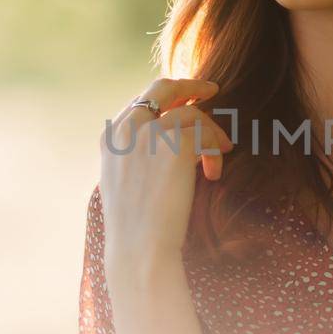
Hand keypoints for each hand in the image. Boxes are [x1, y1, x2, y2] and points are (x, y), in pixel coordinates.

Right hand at [99, 77, 234, 264]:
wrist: (139, 248)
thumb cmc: (136, 226)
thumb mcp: (126, 181)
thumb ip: (139, 152)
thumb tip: (175, 136)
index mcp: (111, 137)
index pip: (142, 100)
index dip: (169, 96)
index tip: (188, 98)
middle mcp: (127, 129)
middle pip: (163, 88)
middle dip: (191, 85)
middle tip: (213, 90)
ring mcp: (150, 134)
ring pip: (192, 114)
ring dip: (212, 132)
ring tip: (221, 153)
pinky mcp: (175, 145)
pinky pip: (206, 135)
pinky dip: (216, 152)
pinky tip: (213, 174)